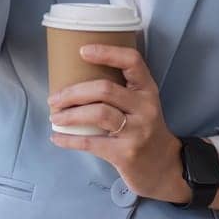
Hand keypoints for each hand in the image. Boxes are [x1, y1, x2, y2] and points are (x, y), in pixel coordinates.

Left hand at [48, 43, 186, 203]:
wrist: (164, 167)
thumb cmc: (144, 130)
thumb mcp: (140, 105)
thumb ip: (119, 91)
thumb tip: (74, 79)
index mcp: (147, 90)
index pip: (132, 61)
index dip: (107, 52)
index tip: (82, 51)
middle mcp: (145, 107)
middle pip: (105, 89)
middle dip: (74, 92)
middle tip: (55, 99)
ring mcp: (137, 131)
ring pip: (98, 113)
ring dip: (70, 115)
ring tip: (55, 117)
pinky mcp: (126, 154)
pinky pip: (92, 143)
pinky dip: (69, 140)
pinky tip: (57, 138)